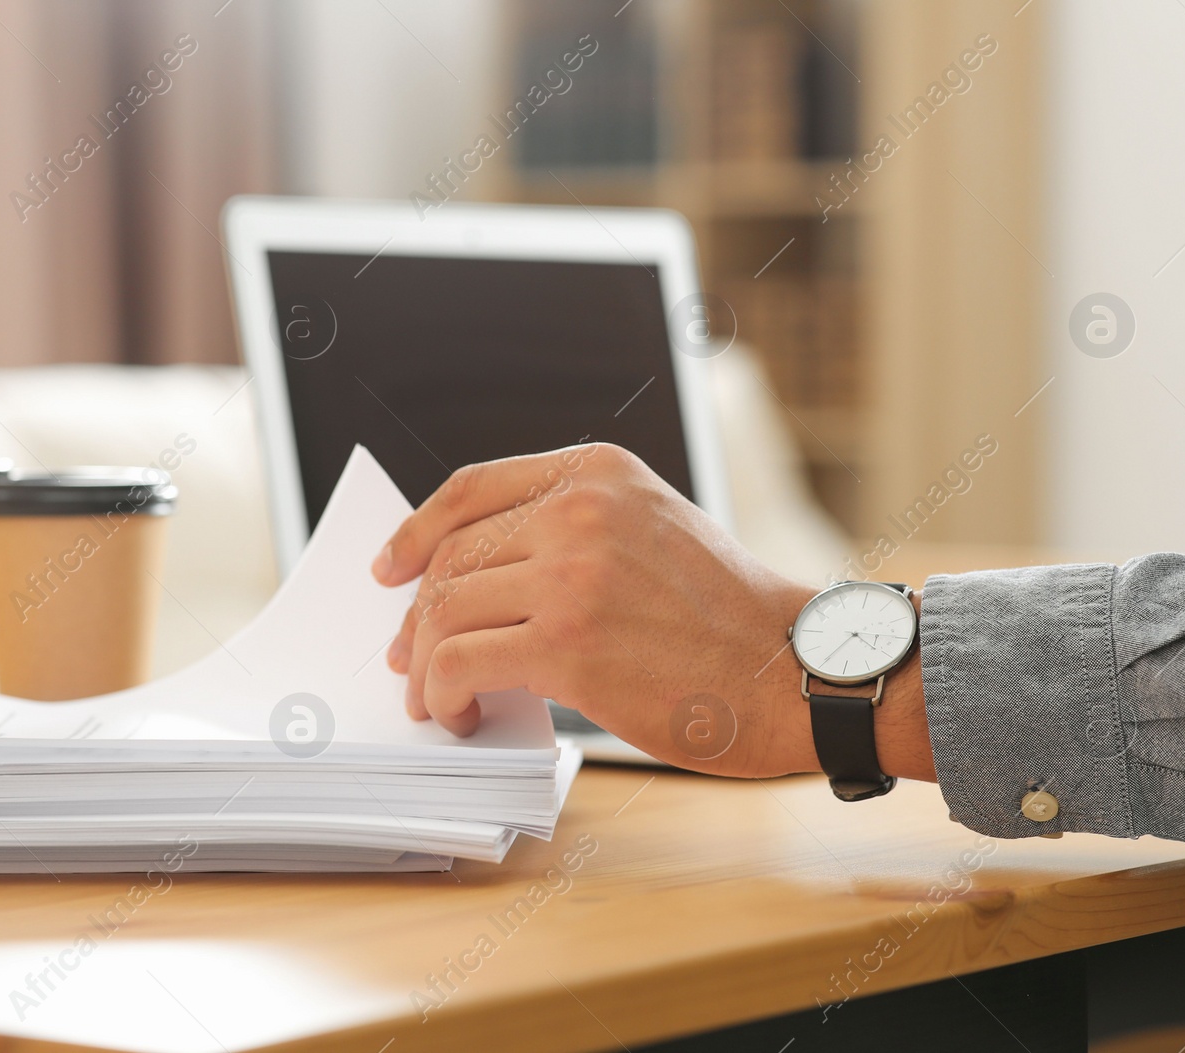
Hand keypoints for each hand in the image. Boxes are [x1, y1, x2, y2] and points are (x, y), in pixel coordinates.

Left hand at [371, 443, 829, 776]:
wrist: (795, 672)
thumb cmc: (727, 617)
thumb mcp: (653, 529)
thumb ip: (572, 531)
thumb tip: (477, 578)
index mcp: (599, 472)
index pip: (471, 487)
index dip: (416, 531)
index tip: (390, 567)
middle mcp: (580, 510)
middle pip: (452, 556)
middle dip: (417, 614)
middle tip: (408, 657)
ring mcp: (572, 574)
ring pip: (446, 610)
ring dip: (424, 662)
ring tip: (435, 697)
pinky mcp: (567, 644)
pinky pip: (460, 661)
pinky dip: (442, 691)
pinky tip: (459, 712)